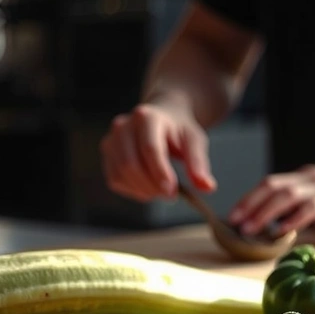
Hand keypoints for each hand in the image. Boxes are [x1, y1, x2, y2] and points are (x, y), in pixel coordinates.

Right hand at [100, 102, 214, 201]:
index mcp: (147, 117)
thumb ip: (199, 163)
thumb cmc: (178, 131)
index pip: (150, 148)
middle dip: (152, 185)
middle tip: (172, 195)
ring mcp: (112, 139)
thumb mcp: (194, 141)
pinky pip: (115, 180)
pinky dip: (133, 190)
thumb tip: (207, 187)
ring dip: (143, 190)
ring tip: (162, 190)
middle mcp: (123, 125)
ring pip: (121, 174)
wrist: (161, 118)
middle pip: (131, 164)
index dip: (159, 173)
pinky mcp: (107, 154)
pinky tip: (148, 187)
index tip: (172, 192)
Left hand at [227, 164, 314, 240]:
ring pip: (289, 195)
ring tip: (250, 229)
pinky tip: (280, 232)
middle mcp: (312, 177)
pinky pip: (311, 208)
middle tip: (235, 223)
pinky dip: (293, 219)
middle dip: (251, 205)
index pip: (269, 184)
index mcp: (304, 179)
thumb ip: (291, 219)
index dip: (248, 199)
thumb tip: (260, 232)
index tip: (231, 218)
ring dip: (265, 213)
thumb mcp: (313, 219)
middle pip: (274, 186)